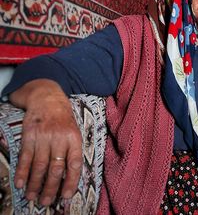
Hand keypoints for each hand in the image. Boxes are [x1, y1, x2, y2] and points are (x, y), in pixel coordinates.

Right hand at [9, 79, 82, 205]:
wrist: (48, 98)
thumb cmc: (64, 119)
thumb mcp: (74, 131)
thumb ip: (72, 151)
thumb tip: (70, 176)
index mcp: (74, 138)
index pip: (74, 164)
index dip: (71, 182)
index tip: (66, 196)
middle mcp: (60, 138)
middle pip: (55, 168)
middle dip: (50, 188)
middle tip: (46, 201)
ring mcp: (43, 137)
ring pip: (39, 165)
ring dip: (35, 183)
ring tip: (32, 196)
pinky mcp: (29, 135)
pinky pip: (25, 157)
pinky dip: (22, 172)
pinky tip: (20, 183)